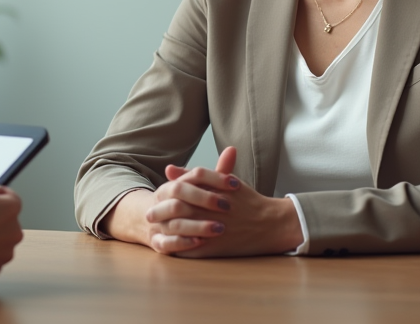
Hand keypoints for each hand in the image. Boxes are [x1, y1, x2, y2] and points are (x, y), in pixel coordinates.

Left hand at [157, 147, 302, 258]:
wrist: (270, 223)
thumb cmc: (245, 200)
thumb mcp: (223, 181)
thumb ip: (194, 175)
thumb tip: (168, 170)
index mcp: (213, 191)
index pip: (181, 189)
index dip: (165, 193)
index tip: (154, 197)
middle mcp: (212, 210)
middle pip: (178, 209)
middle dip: (160, 212)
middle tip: (148, 215)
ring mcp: (214, 231)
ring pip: (183, 230)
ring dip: (166, 230)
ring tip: (155, 231)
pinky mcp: (216, 248)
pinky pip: (192, 250)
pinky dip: (179, 248)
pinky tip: (170, 246)